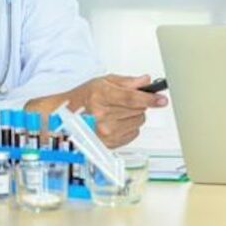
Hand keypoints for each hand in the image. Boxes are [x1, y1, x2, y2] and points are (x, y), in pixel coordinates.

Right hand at [28, 74, 167, 148]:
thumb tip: (145, 81)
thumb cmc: (82, 99)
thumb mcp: (101, 82)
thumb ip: (126, 82)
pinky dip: (129, 128)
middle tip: (123, 102)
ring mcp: (105, 133)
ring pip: (138, 122)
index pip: (132, 98)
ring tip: (116, 112)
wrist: (63, 118)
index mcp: (100, 97)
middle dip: (138, 104)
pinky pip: (133, 134)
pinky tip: (115, 123)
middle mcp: (102, 116)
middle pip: (139, 110)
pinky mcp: (108, 144)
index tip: (162, 100)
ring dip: (133, 116)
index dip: (150, 98)